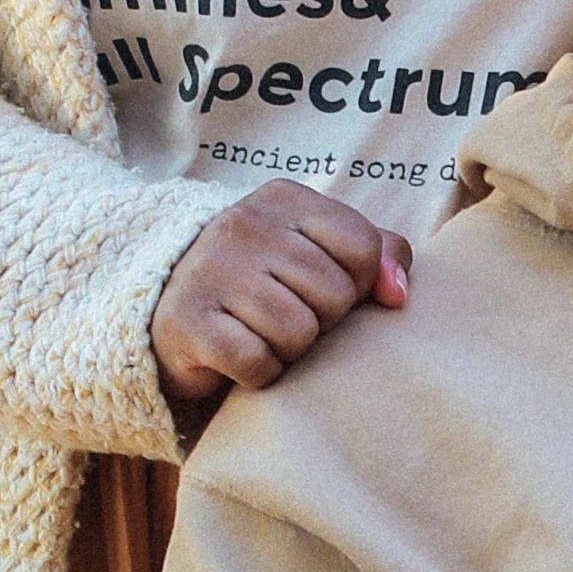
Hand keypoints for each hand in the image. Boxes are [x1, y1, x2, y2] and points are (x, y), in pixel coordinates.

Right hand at [152, 180, 410, 405]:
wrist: (175, 312)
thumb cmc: (266, 284)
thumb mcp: (322, 253)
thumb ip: (378, 256)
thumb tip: (397, 294)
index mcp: (285, 198)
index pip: (363, 248)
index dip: (357, 284)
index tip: (323, 290)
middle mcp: (244, 224)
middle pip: (335, 294)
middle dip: (321, 320)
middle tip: (286, 315)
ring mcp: (211, 270)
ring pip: (299, 332)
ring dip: (289, 350)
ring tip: (264, 335)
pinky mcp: (188, 321)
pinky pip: (257, 362)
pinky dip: (258, 373)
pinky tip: (240, 357)